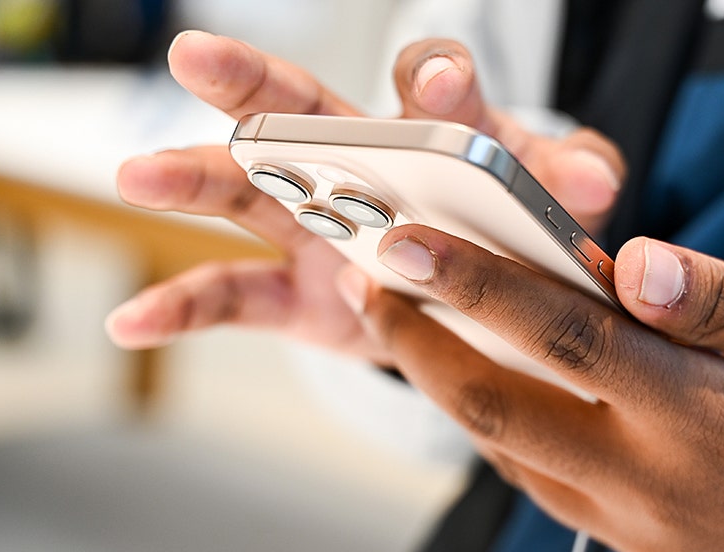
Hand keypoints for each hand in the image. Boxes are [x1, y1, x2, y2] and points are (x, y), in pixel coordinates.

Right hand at [107, 32, 623, 357]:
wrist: (485, 301)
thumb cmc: (519, 230)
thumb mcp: (555, 204)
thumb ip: (572, 181)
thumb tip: (593, 184)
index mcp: (432, 130)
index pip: (428, 84)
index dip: (434, 82)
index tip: (440, 87)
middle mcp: (358, 164)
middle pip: (302, 113)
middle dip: (254, 86)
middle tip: (197, 57)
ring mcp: (317, 229)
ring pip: (249, 193)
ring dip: (194, 181)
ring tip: (139, 174)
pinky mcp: (298, 295)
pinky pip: (233, 297)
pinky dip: (183, 307)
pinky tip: (130, 323)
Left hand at [338, 225, 723, 551]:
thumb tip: (639, 264)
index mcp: (704, 417)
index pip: (566, 337)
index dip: (477, 286)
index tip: (408, 247)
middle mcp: (660, 487)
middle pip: (506, 415)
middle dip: (426, 351)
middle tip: (382, 293)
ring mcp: (649, 539)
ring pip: (524, 463)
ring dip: (468, 400)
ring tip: (434, 337)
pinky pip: (565, 501)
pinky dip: (530, 447)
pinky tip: (521, 404)